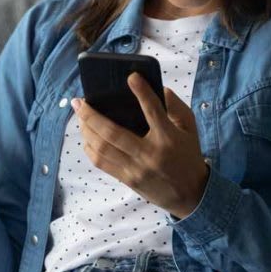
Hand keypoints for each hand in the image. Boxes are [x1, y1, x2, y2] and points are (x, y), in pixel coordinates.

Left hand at [72, 73, 209, 218]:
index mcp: (168, 138)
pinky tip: (86, 136)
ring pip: (102, 149)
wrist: (191, 195)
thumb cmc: (189, 155)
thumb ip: (177, 106)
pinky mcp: (128, 179)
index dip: (142, 92)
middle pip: (113, 133)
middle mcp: (149, 154)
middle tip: (79, 101)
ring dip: (86, 130)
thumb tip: (159, 89)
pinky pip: (102, 163)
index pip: (153, 111)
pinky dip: (90, 148)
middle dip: (91, 115)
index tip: (131, 77)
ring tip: (79, 116)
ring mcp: (136, 169)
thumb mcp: (190, 128)